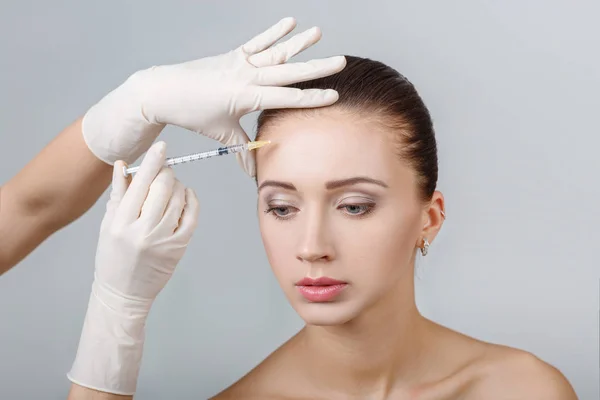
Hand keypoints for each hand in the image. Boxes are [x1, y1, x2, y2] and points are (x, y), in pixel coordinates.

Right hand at [68, 142, 198, 394]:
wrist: (123, 294)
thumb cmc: (112, 257)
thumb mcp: (108, 225)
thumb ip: (118, 194)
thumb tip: (123, 164)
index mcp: (119, 222)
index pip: (140, 183)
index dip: (153, 161)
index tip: (161, 146)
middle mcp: (141, 230)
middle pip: (162, 187)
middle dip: (166, 173)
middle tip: (165, 170)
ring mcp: (162, 240)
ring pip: (179, 199)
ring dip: (178, 186)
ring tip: (171, 186)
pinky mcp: (178, 247)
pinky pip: (191, 216)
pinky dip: (191, 201)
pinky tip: (186, 196)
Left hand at [82, 17, 345, 174]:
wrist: (164, 90)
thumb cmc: (192, 113)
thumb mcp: (221, 134)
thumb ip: (243, 151)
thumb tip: (255, 174)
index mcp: (247, 96)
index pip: (286, 98)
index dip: (312, 97)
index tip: (335, 95)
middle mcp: (247, 76)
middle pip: (288, 72)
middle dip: (316, 68)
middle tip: (340, 62)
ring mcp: (240, 63)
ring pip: (275, 52)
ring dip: (298, 43)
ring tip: (318, 33)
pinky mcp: (233, 55)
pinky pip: (257, 42)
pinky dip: (273, 32)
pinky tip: (290, 22)